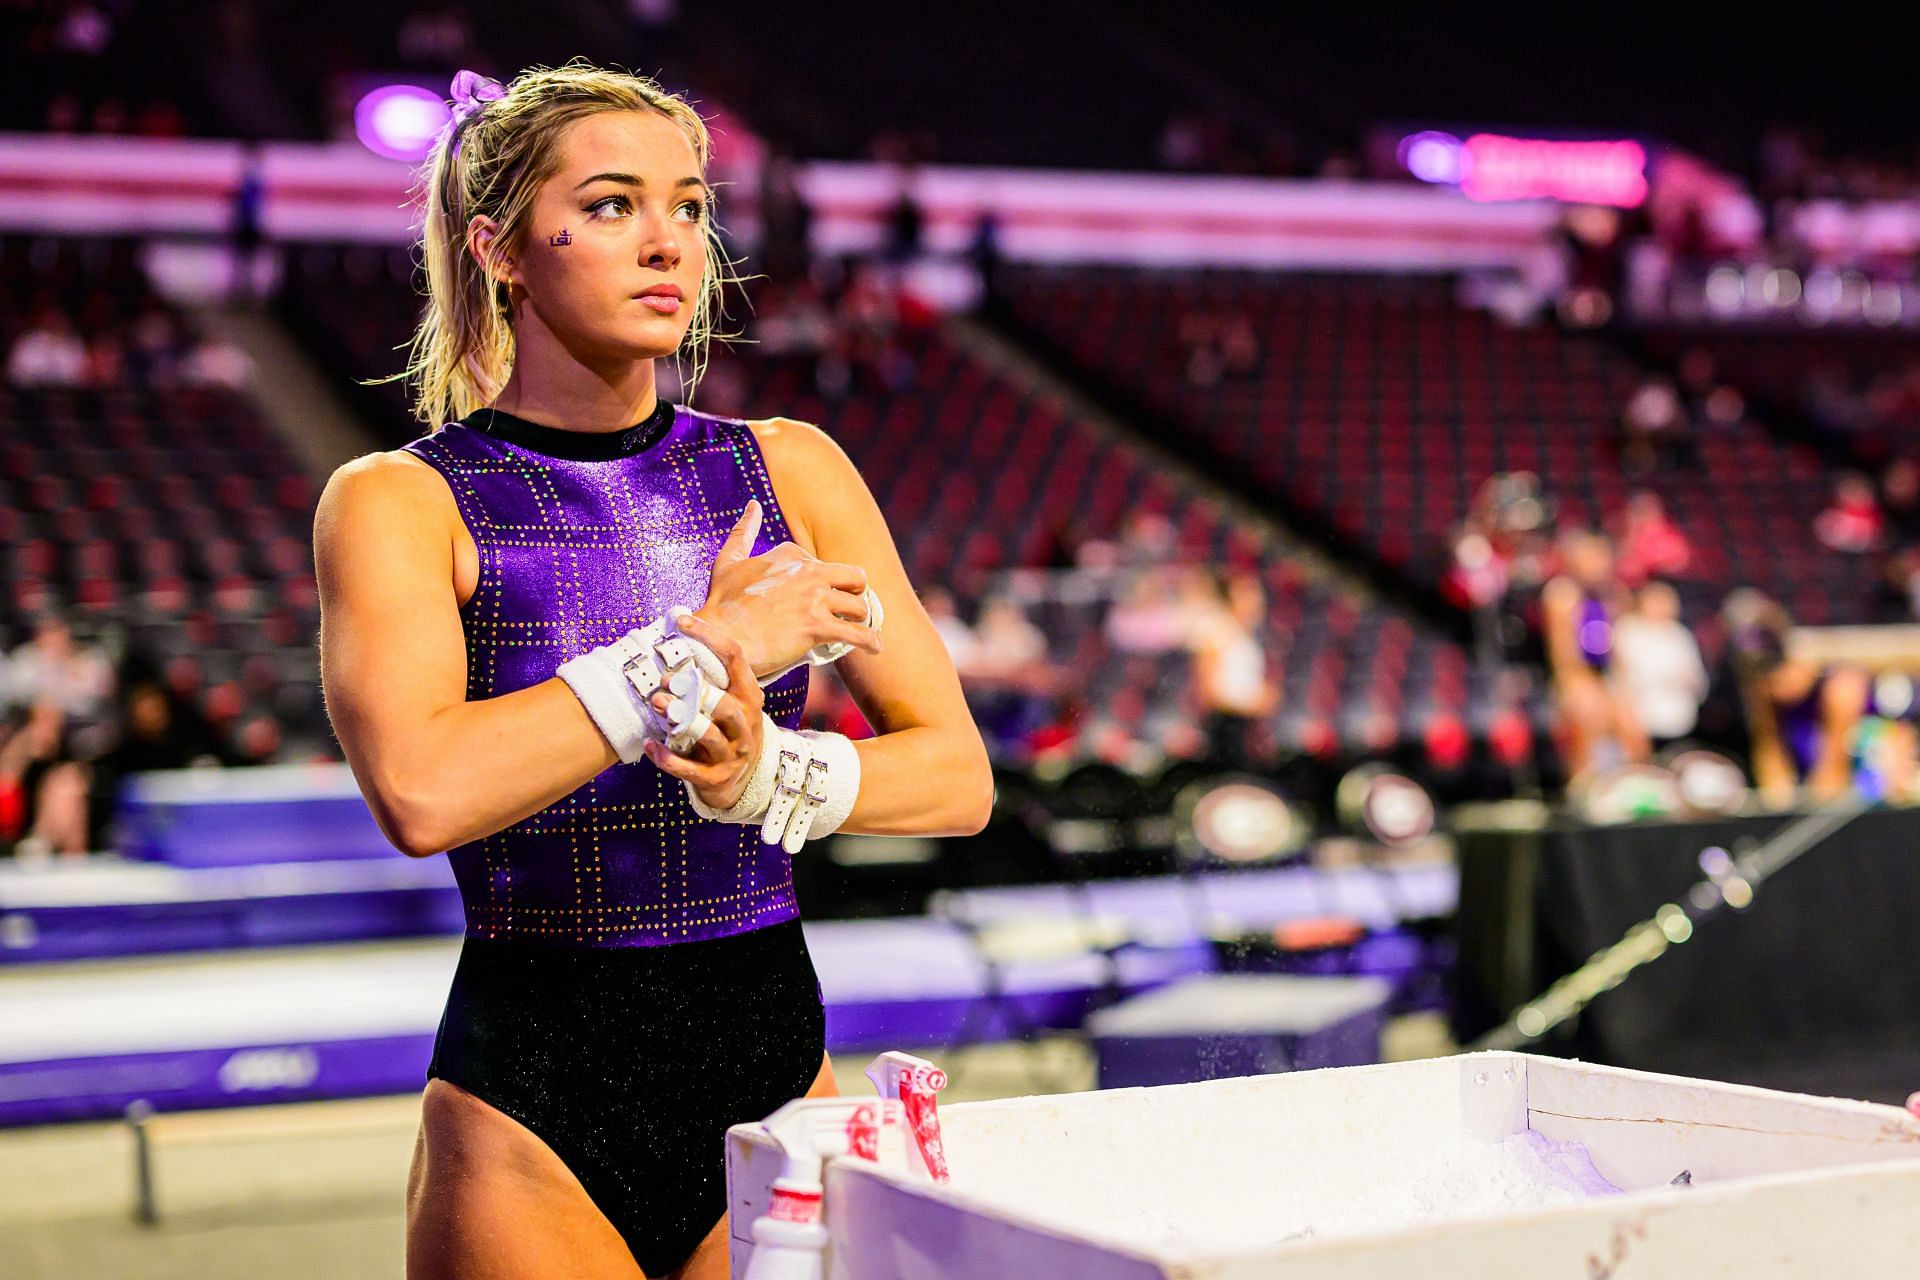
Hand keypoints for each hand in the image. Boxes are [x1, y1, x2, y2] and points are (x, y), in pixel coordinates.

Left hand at [640, 612, 765, 809]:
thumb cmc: (730, 732)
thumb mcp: (733, 704)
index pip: (735, 658)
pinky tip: (649, 745)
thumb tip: (674, 649)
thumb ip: (711, 680)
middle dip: (691, 690)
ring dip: (677, 719)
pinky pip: (688, 768)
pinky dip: (665, 757)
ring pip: (707, 734)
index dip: (709, 637)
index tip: (681, 622)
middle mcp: (746, 724)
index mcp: (749, 697)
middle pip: (724, 703)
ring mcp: (732, 753)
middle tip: (664, 680)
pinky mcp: (716, 778)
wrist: (747, 781)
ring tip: (656, 705)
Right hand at [696, 499, 881, 679]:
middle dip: (855, 593)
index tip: (815, 599)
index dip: (823, 583)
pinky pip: (858, 634)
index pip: (823, 565)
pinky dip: (870, 641)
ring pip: (860, 607)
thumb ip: (744, 530)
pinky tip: (874, 647)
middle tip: (848, 609)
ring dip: (862, 620)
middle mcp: (807, 572)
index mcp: (791, 554)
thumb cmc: (721, 603)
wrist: (718, 638)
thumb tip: (753, 505)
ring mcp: (814, 600)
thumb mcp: (728, 560)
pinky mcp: (817, 628)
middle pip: (855, 578)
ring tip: (860, 630)